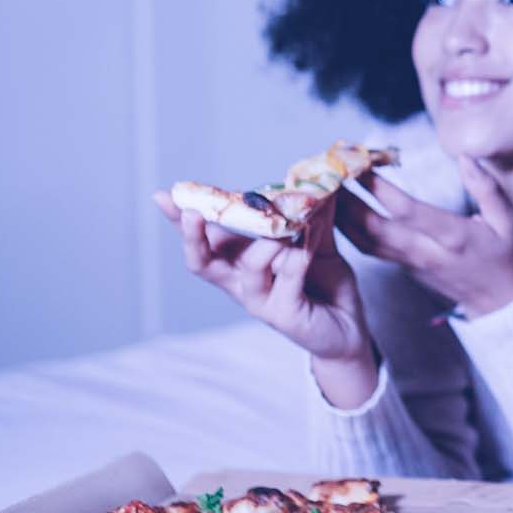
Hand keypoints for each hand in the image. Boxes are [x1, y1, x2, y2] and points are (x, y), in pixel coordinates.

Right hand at [152, 191, 371, 369]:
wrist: (347, 329)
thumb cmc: (324, 286)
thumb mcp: (316, 244)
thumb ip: (312, 217)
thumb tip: (316, 183)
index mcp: (240, 262)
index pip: (206, 238)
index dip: (182, 219)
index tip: (165, 195)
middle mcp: (243, 283)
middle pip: (203, 262)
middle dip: (193, 236)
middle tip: (191, 213)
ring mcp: (261, 301)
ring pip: (249, 269)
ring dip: (266, 245)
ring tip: (286, 231)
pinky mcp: (285, 314)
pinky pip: (287, 282)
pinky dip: (296, 261)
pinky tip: (306, 251)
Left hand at [335, 157, 512, 316]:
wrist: (501, 303)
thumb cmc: (507, 257)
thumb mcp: (510, 222)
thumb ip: (488, 189)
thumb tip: (465, 158)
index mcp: (453, 238)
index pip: (409, 212)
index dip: (382, 190)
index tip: (363, 166)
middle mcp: (426, 252)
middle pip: (375, 228)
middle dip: (348, 201)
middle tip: (331, 172)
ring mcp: (411, 263)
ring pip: (365, 241)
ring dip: (341, 216)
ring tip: (326, 187)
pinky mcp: (404, 267)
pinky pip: (369, 249)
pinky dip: (348, 230)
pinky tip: (337, 211)